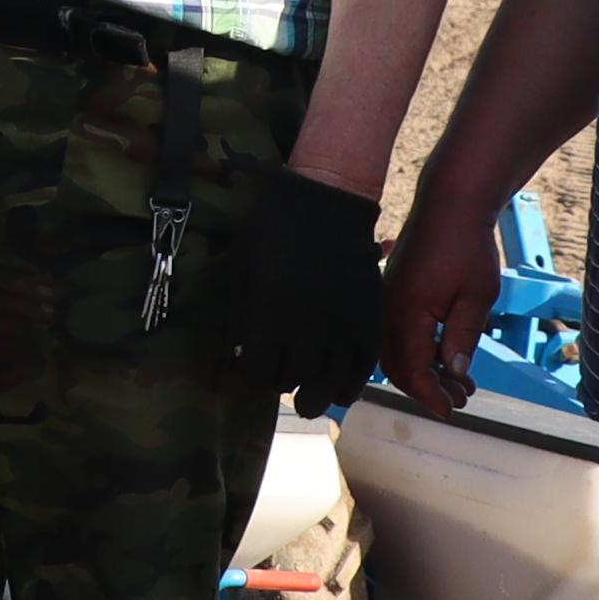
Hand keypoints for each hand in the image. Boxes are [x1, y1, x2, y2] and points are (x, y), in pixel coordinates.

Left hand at [244, 168, 383, 414]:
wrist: (326, 199)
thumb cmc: (273, 227)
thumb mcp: (240, 265)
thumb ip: (234, 312)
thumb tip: (230, 354)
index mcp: (273, 308)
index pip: (259, 370)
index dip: (248, 378)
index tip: (246, 373)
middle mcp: (310, 322)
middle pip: (294, 380)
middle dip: (281, 384)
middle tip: (276, 379)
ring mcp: (344, 321)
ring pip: (330, 382)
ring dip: (316, 397)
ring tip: (308, 399)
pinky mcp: (369, 317)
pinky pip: (363, 367)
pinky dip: (351, 385)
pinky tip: (340, 390)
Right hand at [379, 196, 504, 408]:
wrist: (450, 205)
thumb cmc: (467, 246)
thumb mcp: (477, 297)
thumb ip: (463, 338)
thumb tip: (454, 374)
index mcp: (406, 313)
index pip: (412, 371)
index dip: (431, 396)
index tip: (451, 409)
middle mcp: (387, 310)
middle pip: (398, 367)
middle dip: (428, 388)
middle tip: (461, 398)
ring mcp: (386, 301)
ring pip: (396, 352)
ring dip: (424, 371)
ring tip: (460, 380)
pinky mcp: (391, 294)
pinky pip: (397, 333)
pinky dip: (418, 350)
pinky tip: (445, 353)